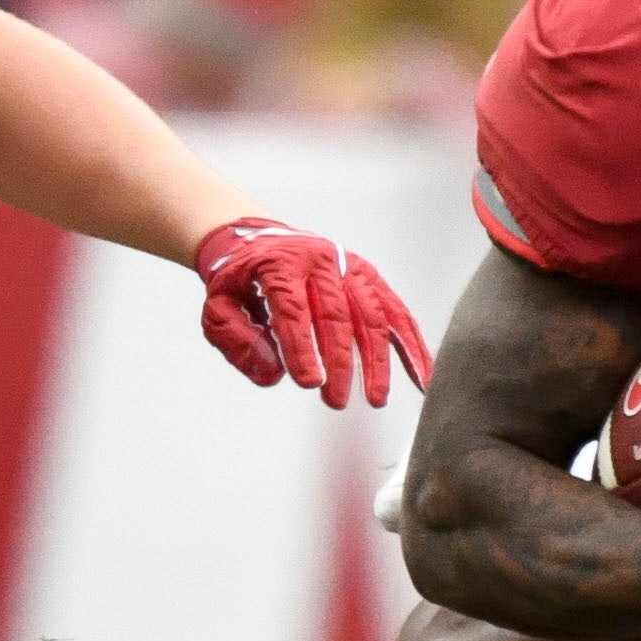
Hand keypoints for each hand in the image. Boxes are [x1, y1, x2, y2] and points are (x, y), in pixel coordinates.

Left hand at [192, 218, 430, 408]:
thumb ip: (239, 342)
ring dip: (377, 360)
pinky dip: (410, 344)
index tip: (310, 383)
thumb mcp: (218, 308)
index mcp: (279, 264)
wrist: (255, 240)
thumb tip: (274, 375)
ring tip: (375, 398)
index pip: (293, 310)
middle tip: (336, 400)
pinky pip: (394, 311)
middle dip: (340, 362)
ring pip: (371, 314)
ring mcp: (349, 267)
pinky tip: (421, 375)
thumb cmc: (238, 280)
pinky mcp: (368, 278)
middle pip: (337, 315)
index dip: (302, 348)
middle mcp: (320, 260)